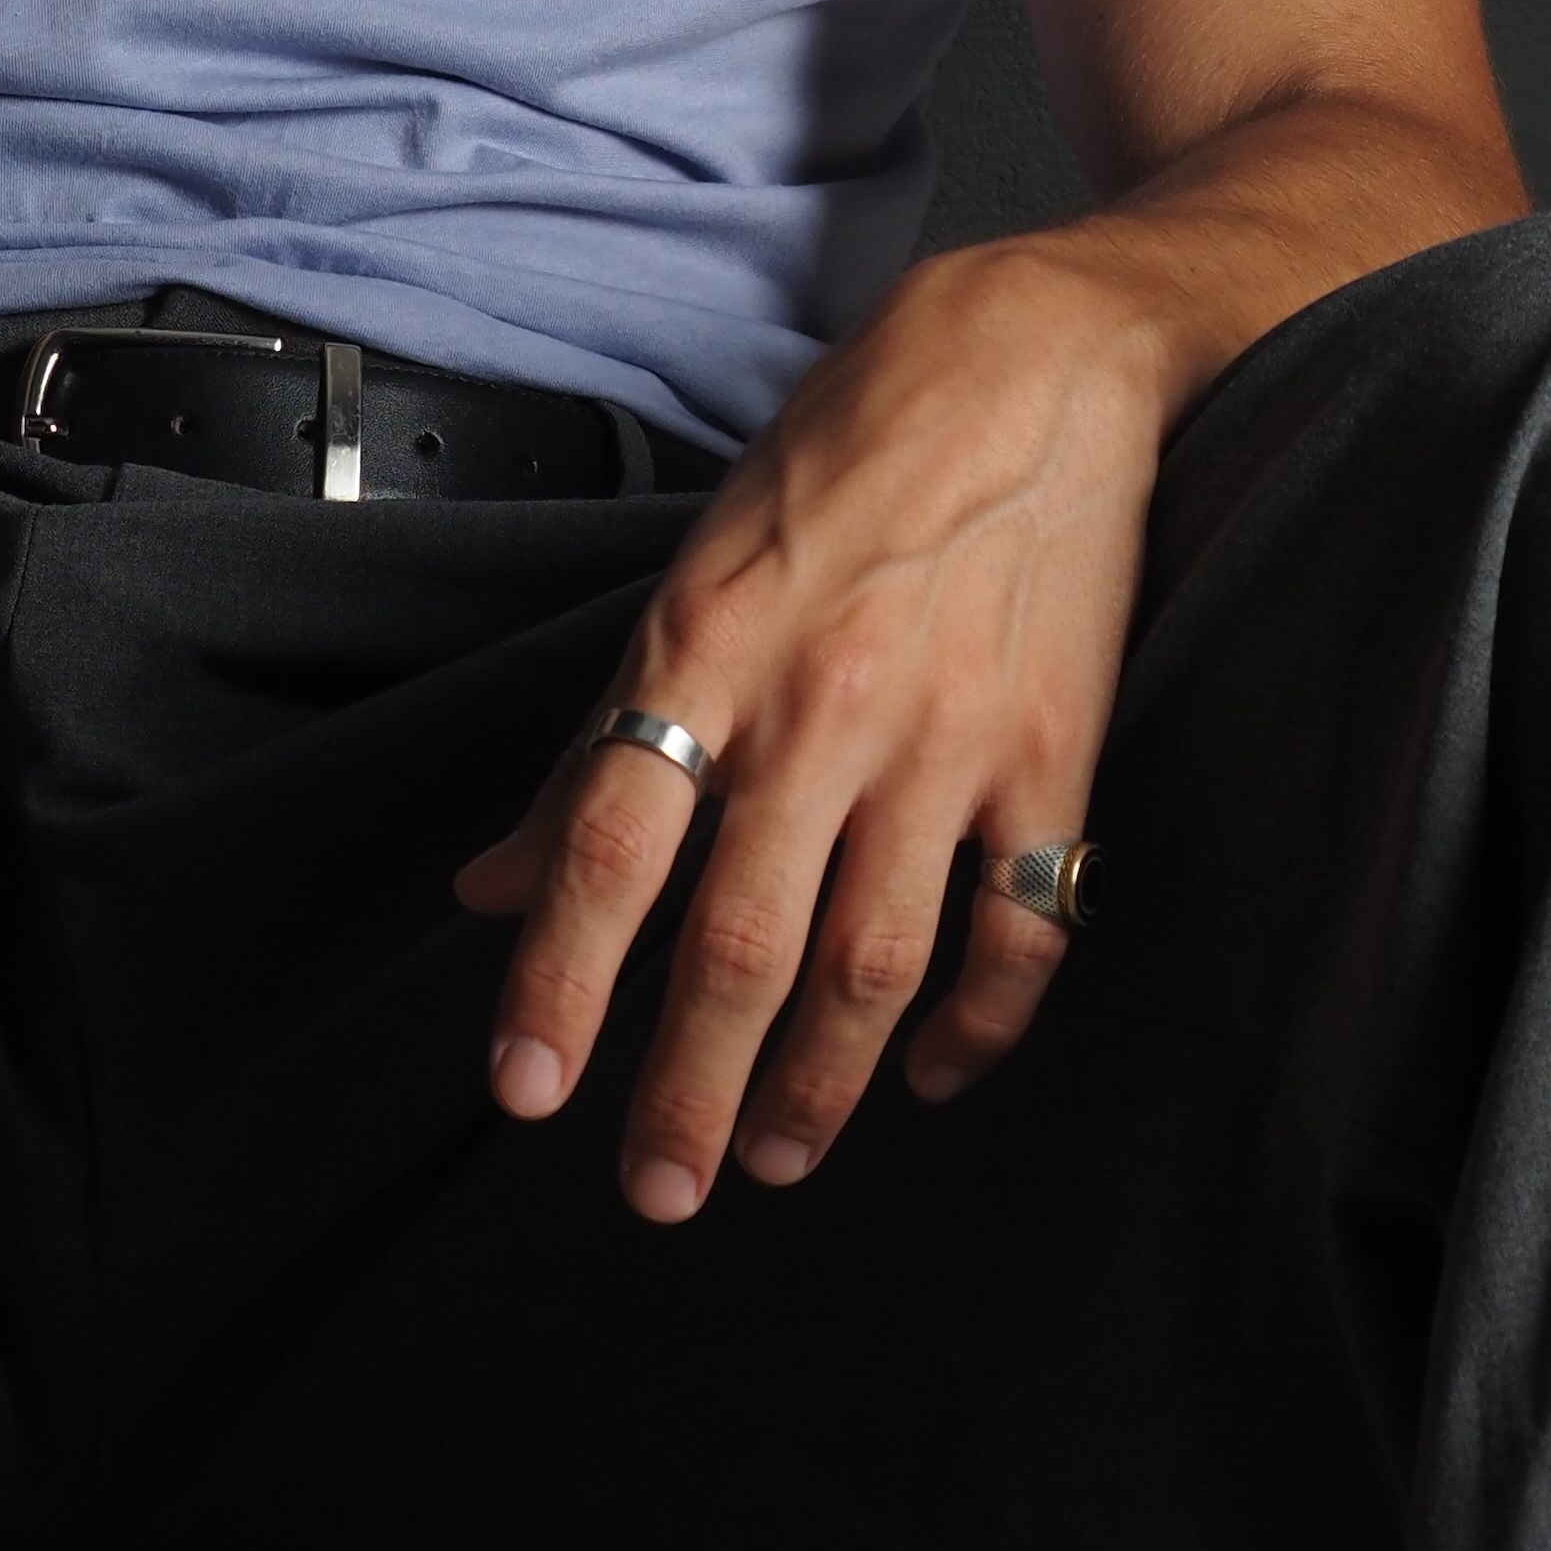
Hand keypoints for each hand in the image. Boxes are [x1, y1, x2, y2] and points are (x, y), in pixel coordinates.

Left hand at [452, 234, 1171, 1219]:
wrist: (1043, 361)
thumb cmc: (848, 453)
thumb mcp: (694, 564)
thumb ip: (603, 735)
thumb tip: (494, 879)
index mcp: (711, 649)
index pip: (609, 842)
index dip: (559, 978)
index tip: (525, 1091)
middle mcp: (825, 708)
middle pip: (740, 941)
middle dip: (691, 1089)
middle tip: (658, 1189)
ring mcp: (951, 741)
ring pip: (873, 964)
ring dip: (819, 1082)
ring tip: (776, 1154)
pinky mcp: (1056, 758)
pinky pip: (1020, 932)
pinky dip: (975, 1026)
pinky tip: (929, 1075)